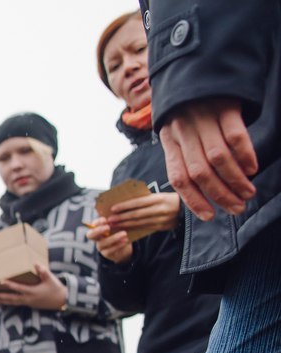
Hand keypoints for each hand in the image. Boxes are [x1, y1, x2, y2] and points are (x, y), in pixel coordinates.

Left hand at [0, 264, 68, 310]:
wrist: (62, 301)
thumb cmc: (56, 289)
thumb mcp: (50, 279)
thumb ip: (43, 271)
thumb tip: (35, 263)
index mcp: (32, 292)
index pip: (18, 288)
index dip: (9, 284)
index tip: (0, 281)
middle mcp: (28, 299)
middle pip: (10, 298)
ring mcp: (27, 303)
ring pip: (11, 303)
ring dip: (0, 301)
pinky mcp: (28, 304)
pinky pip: (15, 304)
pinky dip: (7, 303)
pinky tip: (0, 302)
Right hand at [87, 221, 134, 263]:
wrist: (124, 245)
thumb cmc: (119, 231)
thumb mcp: (117, 225)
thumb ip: (115, 220)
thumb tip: (117, 212)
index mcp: (97, 228)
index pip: (92, 225)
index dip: (97, 222)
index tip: (105, 220)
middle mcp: (96, 238)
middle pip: (90, 235)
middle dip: (98, 230)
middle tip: (108, 227)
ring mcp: (100, 246)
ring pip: (102, 243)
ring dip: (113, 238)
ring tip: (124, 233)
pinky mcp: (106, 253)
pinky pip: (110, 250)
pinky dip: (118, 245)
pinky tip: (125, 240)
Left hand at [106, 192, 181, 234]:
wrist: (187, 208)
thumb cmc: (169, 199)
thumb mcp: (159, 196)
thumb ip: (145, 199)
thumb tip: (125, 202)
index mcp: (159, 198)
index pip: (139, 202)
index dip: (125, 206)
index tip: (113, 208)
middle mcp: (161, 209)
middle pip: (138, 214)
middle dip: (122, 217)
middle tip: (110, 220)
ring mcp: (162, 219)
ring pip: (140, 223)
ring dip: (125, 224)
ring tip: (114, 225)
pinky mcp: (162, 227)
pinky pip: (145, 228)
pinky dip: (134, 228)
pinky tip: (125, 229)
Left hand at [159, 98, 257, 220]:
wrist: (198, 66)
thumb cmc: (190, 107)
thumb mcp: (178, 131)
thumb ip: (185, 155)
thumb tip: (202, 190)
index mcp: (170, 141)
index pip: (178, 177)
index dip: (193, 200)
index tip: (209, 216)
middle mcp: (183, 131)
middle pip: (200, 172)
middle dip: (219, 194)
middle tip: (237, 207)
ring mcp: (203, 117)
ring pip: (218, 157)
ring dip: (235, 180)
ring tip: (247, 192)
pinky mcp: (224, 105)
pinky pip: (235, 135)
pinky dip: (244, 155)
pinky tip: (252, 168)